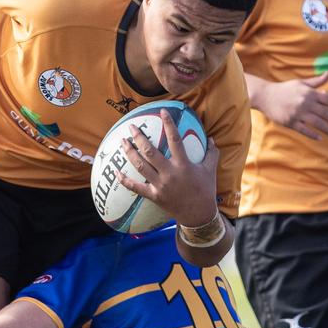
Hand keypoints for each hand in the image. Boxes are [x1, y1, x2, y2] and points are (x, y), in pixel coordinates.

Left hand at [116, 110, 220, 226]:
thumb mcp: (210, 170)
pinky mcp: (154, 195)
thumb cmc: (205, 190)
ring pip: (140, 166)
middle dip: (139, 137)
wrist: (198, 214)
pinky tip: (117, 173)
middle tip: (131, 127)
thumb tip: (211, 138)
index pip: (175, 139)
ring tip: (122, 142)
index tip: (162, 112)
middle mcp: (169, 173)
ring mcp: (160, 185)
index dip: (168, 124)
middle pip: (150, 152)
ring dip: (130, 153)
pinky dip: (125, 180)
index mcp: (184, 165)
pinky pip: (136, 187)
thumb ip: (211, 153)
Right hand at [259, 73, 327, 139]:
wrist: (266, 96)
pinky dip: (313, 134)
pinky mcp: (290, 122)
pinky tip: (320, 138)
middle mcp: (305, 103)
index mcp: (309, 93)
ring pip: (317, 123)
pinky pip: (304, 130)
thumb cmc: (286, 89)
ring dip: (327, 129)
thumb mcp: (301, 83)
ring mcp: (297, 113)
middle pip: (325, 113)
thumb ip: (316, 81)